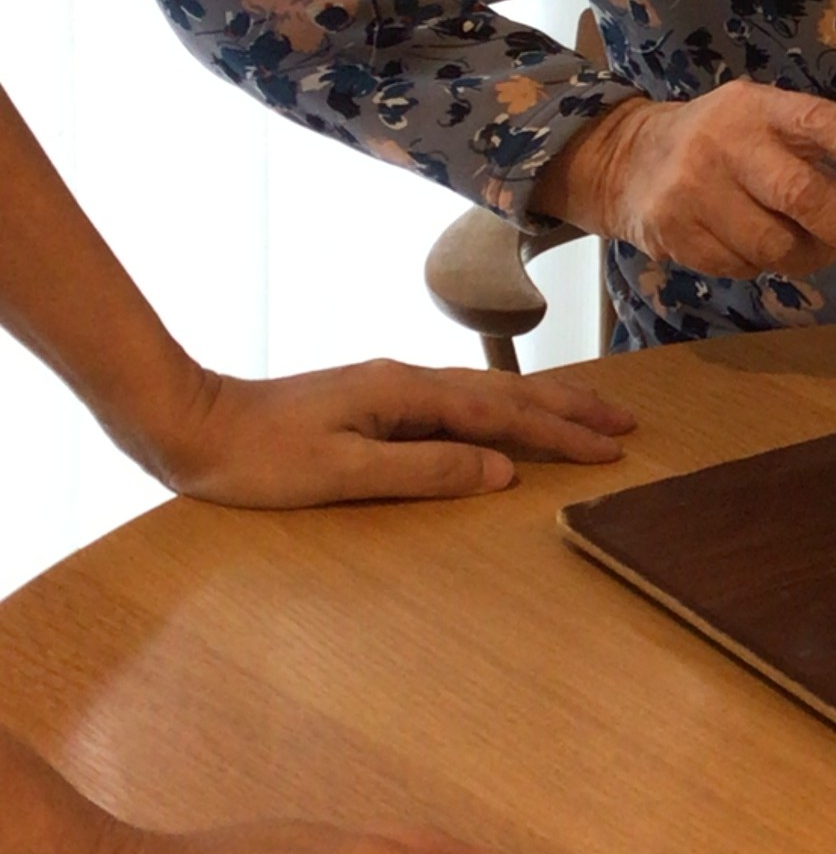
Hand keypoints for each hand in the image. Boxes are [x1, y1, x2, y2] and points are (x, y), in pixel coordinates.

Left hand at [144, 361, 637, 505]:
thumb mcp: (341, 473)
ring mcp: (392, 389)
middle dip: (570, 408)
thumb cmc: (258, 459)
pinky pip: (463, 401)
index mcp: (406, 394)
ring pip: (488, 393)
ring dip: (543, 405)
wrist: (192, 425)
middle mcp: (407, 381)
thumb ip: (425, 469)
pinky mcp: (377, 403)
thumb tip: (502, 471)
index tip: (611, 450)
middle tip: (625, 425)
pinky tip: (510, 418)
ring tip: (588, 416)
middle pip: (507, 392)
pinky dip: (505, 408)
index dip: (561, 433)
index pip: (503, 413)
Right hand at [539, 82, 835, 278]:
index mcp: (756, 107)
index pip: (820, 122)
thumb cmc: (718, 142)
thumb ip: (809, 152)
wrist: (624, 159)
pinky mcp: (674, 232)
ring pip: (775, 246)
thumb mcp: (760, 123)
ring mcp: (694, 189)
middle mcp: (725, 142)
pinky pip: (741, 268)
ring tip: (803, 246)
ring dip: (804, 257)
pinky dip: (758, 267)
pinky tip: (747, 244)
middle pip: (802, 196)